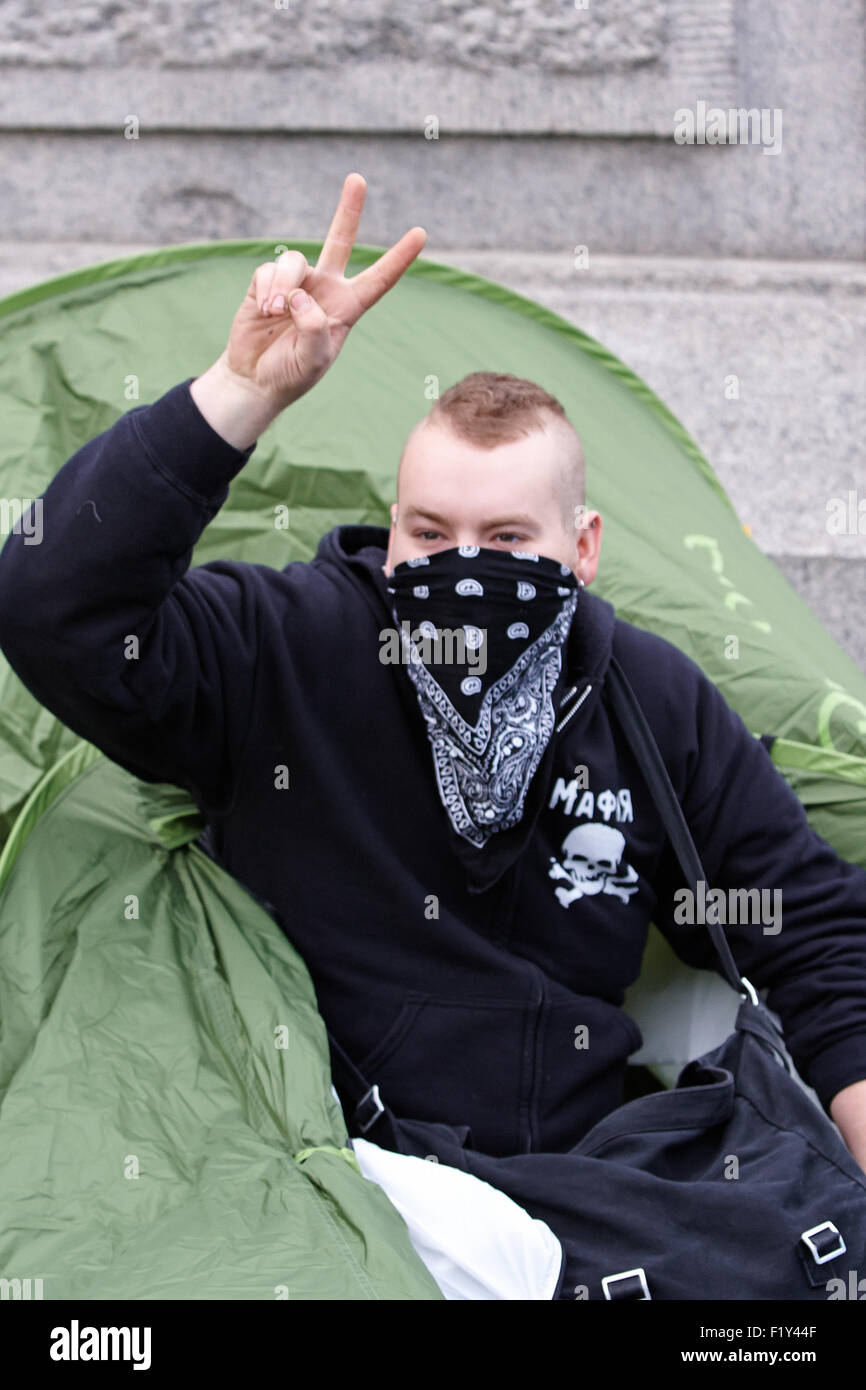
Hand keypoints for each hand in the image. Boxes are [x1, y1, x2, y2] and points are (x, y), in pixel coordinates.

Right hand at [223, 172, 426, 408]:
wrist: (255, 378)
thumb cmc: (292, 374)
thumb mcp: (312, 361)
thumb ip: (313, 329)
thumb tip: (300, 295)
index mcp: (347, 308)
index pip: (379, 280)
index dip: (399, 257)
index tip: (421, 233)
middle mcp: (325, 289)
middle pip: (340, 241)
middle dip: (348, 210)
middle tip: (358, 179)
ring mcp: (296, 283)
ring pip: (294, 261)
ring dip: (283, 285)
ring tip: (275, 312)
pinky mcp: (267, 282)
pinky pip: (268, 270)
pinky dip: (267, 289)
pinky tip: (265, 310)